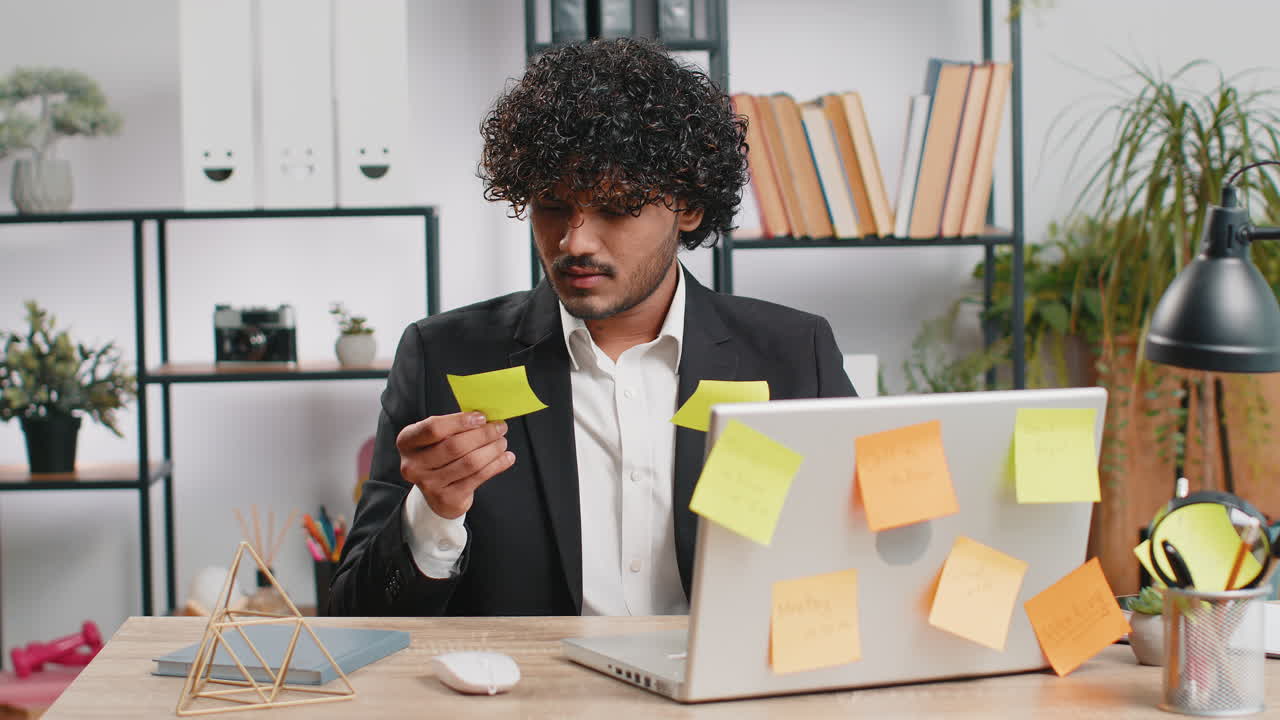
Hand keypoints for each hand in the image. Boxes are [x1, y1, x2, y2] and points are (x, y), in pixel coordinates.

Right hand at [396, 412, 515, 518]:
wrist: (436, 493)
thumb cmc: (439, 456)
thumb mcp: (437, 439)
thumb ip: (454, 427)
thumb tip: (487, 418)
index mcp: (407, 442)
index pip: (433, 428)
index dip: (460, 421)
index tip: (481, 417)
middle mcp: (413, 465)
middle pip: (454, 446)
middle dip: (482, 435)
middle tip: (500, 428)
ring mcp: (428, 484)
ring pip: (469, 462)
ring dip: (492, 450)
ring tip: (502, 442)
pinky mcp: (446, 498)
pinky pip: (477, 477)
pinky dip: (496, 465)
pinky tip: (506, 458)